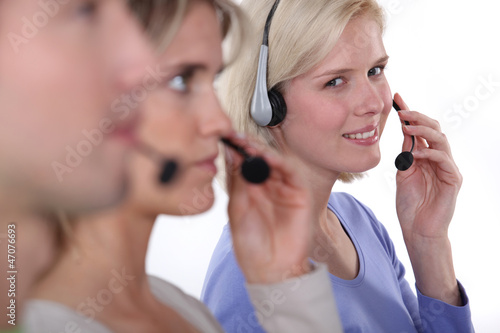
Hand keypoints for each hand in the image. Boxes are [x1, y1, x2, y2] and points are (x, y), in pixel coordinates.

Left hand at [225, 133, 312, 283]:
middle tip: (235, 136)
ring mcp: (284, 188)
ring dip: (262, 151)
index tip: (223, 137)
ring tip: (248, 144)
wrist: (269, 270)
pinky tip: (266, 157)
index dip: (235, 148)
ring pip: (275, 161)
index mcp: (250, 188)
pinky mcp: (299, 194)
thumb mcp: (236, 209)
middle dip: (247, 145)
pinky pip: (290, 173)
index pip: (244, 161)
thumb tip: (230, 153)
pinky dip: (280, 163)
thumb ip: (236, 181)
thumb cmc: (250, 245)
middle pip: (259, 157)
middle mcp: (267, 185)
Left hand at [394, 93, 461, 242]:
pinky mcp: (453, 179)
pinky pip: (444, 160)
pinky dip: (430, 153)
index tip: (397, 98)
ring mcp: (448, 168)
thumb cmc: (410, 204)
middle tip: (402, 111)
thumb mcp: (403, 173)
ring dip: (424, 131)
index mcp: (426, 156)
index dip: (410, 114)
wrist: (417, 229)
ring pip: (441, 140)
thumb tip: (405, 131)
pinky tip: (416, 153)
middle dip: (418, 118)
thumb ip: (406, 154)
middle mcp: (439, 158)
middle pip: (434, 130)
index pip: (420, 130)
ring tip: (409, 127)